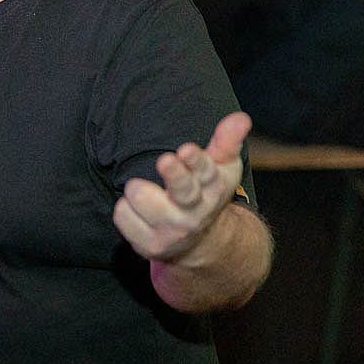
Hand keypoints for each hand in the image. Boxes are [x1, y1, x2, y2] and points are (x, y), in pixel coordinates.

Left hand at [113, 111, 250, 263]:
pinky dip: (126, 210)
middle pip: (183, 190)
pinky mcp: (149, 245)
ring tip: (146, 191)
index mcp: (212, 188)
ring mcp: (172, 231)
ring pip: (140, 198)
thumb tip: (241, 117)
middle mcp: (194, 212)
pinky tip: (138, 211)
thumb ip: (227, 142)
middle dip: (175, 175)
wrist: (199, 243)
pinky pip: (122, 216)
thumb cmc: (205, 193)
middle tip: (165, 160)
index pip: (206, 172)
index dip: (196, 162)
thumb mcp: (220, 168)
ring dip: (137, 188)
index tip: (186, 149)